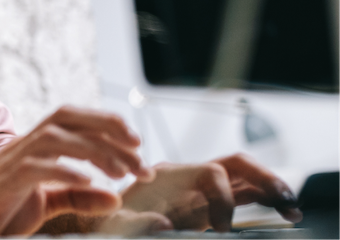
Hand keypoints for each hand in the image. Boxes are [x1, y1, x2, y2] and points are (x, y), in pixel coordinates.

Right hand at [0, 106, 153, 238]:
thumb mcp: (45, 203)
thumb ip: (78, 198)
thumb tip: (115, 197)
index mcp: (33, 147)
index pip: (71, 118)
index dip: (106, 121)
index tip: (137, 142)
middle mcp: (22, 145)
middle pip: (66, 117)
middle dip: (106, 128)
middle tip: (139, 155)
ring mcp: (10, 161)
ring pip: (55, 137)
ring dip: (93, 150)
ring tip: (120, 172)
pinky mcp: (3, 183)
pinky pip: (35, 168)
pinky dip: (65, 171)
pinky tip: (88, 183)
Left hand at [120, 153, 301, 231]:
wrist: (100, 217)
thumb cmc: (106, 219)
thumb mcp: (115, 221)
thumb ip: (136, 221)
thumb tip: (163, 225)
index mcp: (168, 175)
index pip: (209, 172)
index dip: (223, 198)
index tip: (222, 229)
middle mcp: (188, 177)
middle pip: (233, 164)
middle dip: (261, 177)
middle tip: (283, 199)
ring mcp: (200, 190)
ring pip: (243, 177)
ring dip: (269, 188)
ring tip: (292, 208)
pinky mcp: (207, 204)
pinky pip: (242, 195)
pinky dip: (264, 200)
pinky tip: (283, 213)